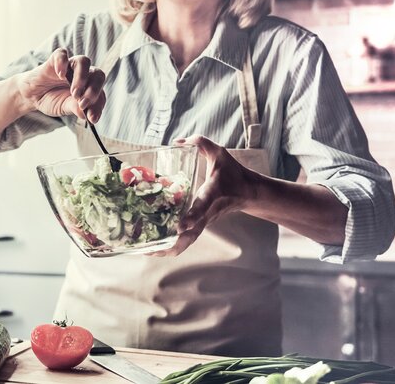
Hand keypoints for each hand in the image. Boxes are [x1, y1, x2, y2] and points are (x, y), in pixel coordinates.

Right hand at [19, 48, 105, 121]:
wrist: (32, 95)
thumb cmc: (52, 99)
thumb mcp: (64, 107)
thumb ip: (75, 108)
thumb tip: (86, 115)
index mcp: (89, 87)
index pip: (100, 93)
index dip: (98, 105)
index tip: (92, 118)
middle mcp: (83, 74)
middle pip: (98, 75)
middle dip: (94, 91)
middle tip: (82, 104)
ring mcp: (70, 65)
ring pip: (84, 62)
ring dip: (82, 78)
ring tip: (74, 93)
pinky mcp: (55, 60)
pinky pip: (62, 54)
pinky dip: (62, 63)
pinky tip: (60, 75)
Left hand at [149, 135, 260, 256]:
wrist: (248, 192)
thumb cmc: (232, 172)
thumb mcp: (219, 153)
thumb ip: (201, 143)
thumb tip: (178, 141)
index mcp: (212, 194)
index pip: (202, 206)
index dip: (192, 216)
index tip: (180, 226)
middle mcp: (208, 212)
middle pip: (191, 234)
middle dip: (172, 243)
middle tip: (150, 248)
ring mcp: (205, 222)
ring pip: (188, 242)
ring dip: (168, 249)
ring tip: (146, 251)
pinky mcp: (201, 226)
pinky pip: (186, 240)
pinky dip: (171, 246)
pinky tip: (154, 247)